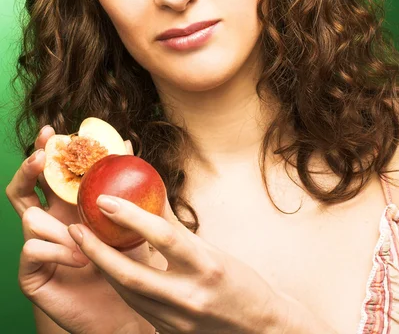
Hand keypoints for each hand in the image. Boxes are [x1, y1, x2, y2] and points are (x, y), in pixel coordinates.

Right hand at [6, 126, 153, 333]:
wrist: (123, 310)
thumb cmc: (126, 263)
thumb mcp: (129, 219)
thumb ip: (125, 184)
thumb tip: (127, 144)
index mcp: (67, 206)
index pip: (50, 173)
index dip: (46, 151)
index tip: (51, 131)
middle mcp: (49, 222)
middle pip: (24, 187)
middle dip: (28, 167)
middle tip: (42, 156)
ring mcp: (37, 246)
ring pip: (30, 218)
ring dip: (57, 224)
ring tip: (83, 237)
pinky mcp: (32, 272)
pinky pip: (31, 248)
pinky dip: (57, 249)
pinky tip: (81, 258)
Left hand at [68, 194, 284, 333]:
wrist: (260, 331)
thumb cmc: (240, 283)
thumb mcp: (213, 251)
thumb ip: (178, 228)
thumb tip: (152, 194)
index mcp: (207, 266)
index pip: (163, 236)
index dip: (130, 216)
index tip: (104, 200)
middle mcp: (190, 296)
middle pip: (131, 274)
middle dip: (97, 251)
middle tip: (75, 229)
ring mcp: (178, 321)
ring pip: (127, 294)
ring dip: (102, 269)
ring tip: (83, 246)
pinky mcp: (169, 333)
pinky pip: (136, 307)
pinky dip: (120, 286)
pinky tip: (107, 269)